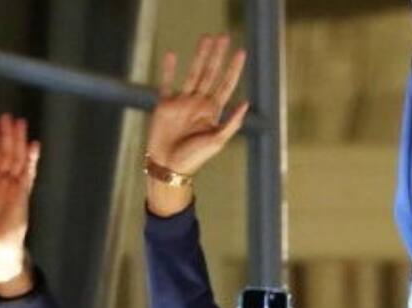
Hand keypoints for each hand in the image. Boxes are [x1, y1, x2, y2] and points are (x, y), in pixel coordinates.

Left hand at [0, 115, 39, 293]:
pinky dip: (31, 160)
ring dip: (18, 141)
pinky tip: (34, 146)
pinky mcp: (23, 194)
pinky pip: (28, 173)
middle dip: (6, 135)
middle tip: (8, 117)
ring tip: (19, 124)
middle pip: (5, 153)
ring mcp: (14, 188)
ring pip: (16, 158)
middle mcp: (2, 183)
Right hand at [145, 34, 247, 215]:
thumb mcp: (217, 141)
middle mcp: (199, 103)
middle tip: (223, 36)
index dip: (234, 69)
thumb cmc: (195, 158)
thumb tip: (246, 102)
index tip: (241, 52)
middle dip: (217, 55)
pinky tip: (173, 54)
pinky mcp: (164, 105)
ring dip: (199, 56)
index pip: (226, 84)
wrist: (169, 166)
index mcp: (213, 111)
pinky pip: (166, 83)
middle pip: (210, 73)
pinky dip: (169, 70)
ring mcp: (182, 102)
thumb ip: (231, 122)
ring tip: (205, 38)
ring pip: (192, 73)